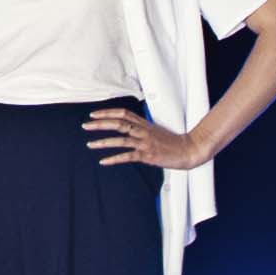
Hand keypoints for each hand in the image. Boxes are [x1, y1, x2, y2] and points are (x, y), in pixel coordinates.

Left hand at [87, 103, 220, 172]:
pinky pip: (128, 156)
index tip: (94, 114)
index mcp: (145, 124)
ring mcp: (145, 143)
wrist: (189, 150)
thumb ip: (143, 128)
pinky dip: (114, 159)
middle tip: (86, 125)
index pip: (123, 113)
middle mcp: (143, 131)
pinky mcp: (148, 155)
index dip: (107, 112)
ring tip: (90, 144)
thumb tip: (130, 127)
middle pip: (119, 123)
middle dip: (100, 124)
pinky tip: (104, 161)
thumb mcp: (157, 130)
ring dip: (103, 142)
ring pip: (121, 139)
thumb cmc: (173, 142)